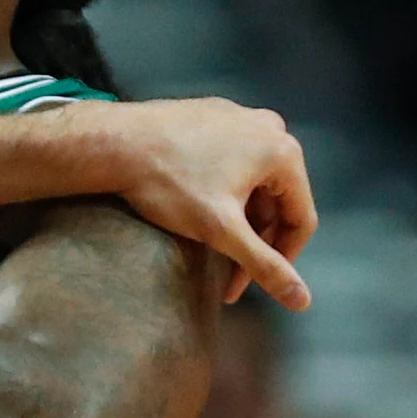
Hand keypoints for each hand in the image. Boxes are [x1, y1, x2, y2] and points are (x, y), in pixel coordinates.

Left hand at [88, 99, 318, 309]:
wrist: (114, 142)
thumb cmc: (169, 184)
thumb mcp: (222, 231)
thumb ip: (265, 266)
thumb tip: (302, 301)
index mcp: (283, 152)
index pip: (301, 219)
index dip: (284, 260)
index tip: (256, 285)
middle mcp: (269, 128)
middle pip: (277, 202)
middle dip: (256, 243)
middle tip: (231, 279)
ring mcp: (240, 118)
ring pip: (254, 184)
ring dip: (240, 221)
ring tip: (214, 252)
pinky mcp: (213, 115)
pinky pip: (233, 164)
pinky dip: (225, 194)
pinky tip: (201, 215)